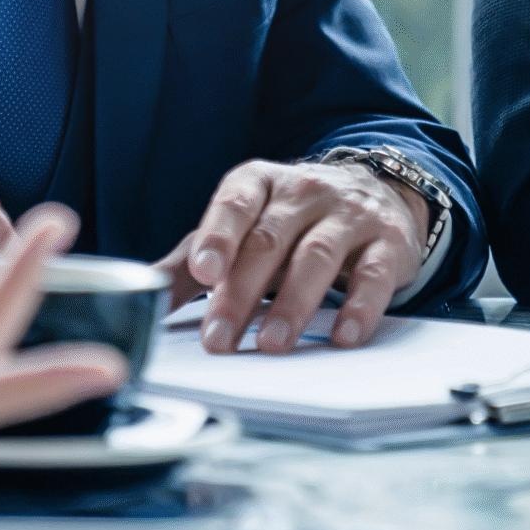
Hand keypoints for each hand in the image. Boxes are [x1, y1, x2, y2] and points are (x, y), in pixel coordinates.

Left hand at [155, 158, 427, 354]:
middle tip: (219, 339)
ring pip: (316, 257)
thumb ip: (192, 259)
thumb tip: (142, 292)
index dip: (218, 236)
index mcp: (259, 183)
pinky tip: (344, 337)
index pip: (235, 203)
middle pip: (269, 240)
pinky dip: (359, 308)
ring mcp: (348, 215)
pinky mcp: (387, 243)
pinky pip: (373, 275)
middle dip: (241, 292)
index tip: (204, 273)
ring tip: (271, 345)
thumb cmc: (290, 220)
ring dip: (292, 304)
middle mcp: (303, 192)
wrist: (376, 194)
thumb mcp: (241, 226)